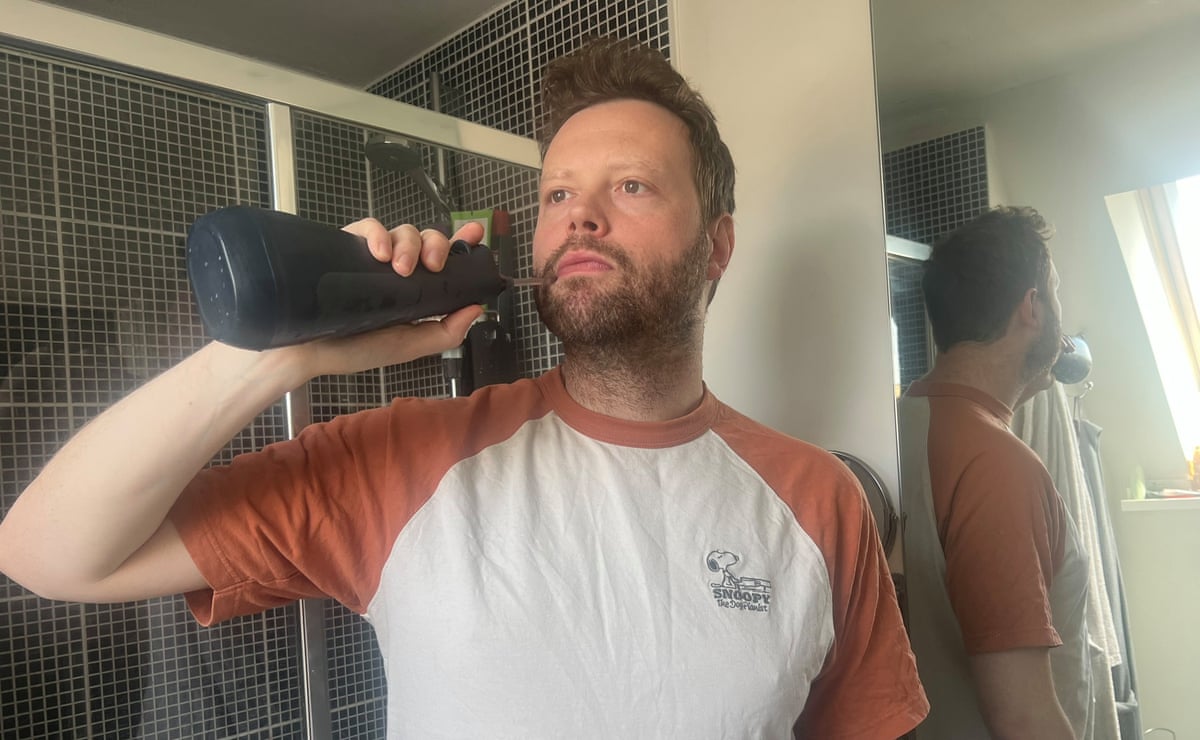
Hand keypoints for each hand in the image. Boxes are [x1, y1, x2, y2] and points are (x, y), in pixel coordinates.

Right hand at [279, 219, 486, 378]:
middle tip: (433, 266)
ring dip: (409, 244)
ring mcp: (371, 257)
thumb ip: (444, 332)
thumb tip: (476, 308)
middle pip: (427, 240)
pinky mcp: (346, 247)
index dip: (462, 244)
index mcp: (415, 290)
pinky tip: (379, 254)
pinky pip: (367, 226)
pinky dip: (378, 234)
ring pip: (402, 231)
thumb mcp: (406, 346)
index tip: (476, 235)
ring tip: (401, 268)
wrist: (304, 352)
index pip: (444, 261)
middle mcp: (396, 270)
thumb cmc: (354, 350)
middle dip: (437, 246)